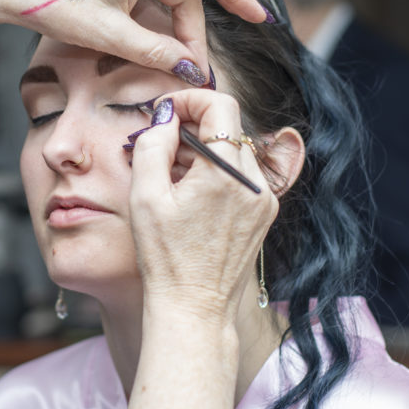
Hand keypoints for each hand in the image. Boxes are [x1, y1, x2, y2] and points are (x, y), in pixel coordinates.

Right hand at [128, 87, 277, 322]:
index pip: (220, 105)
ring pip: (234, 152)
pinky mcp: (264, 215)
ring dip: (203, 152)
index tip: (164, 113)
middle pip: (227, 128)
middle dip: (192, 128)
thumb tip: (166, 116)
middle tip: (159, 148)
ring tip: (171, 178)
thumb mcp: (144, 195)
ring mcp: (264, 200)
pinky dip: (216, 174)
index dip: (189, 100)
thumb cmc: (165, 257)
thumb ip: (154, 143)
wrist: (193, 308)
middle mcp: (255, 182)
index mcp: (227, 172)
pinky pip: (242, 177)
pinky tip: (190, 197)